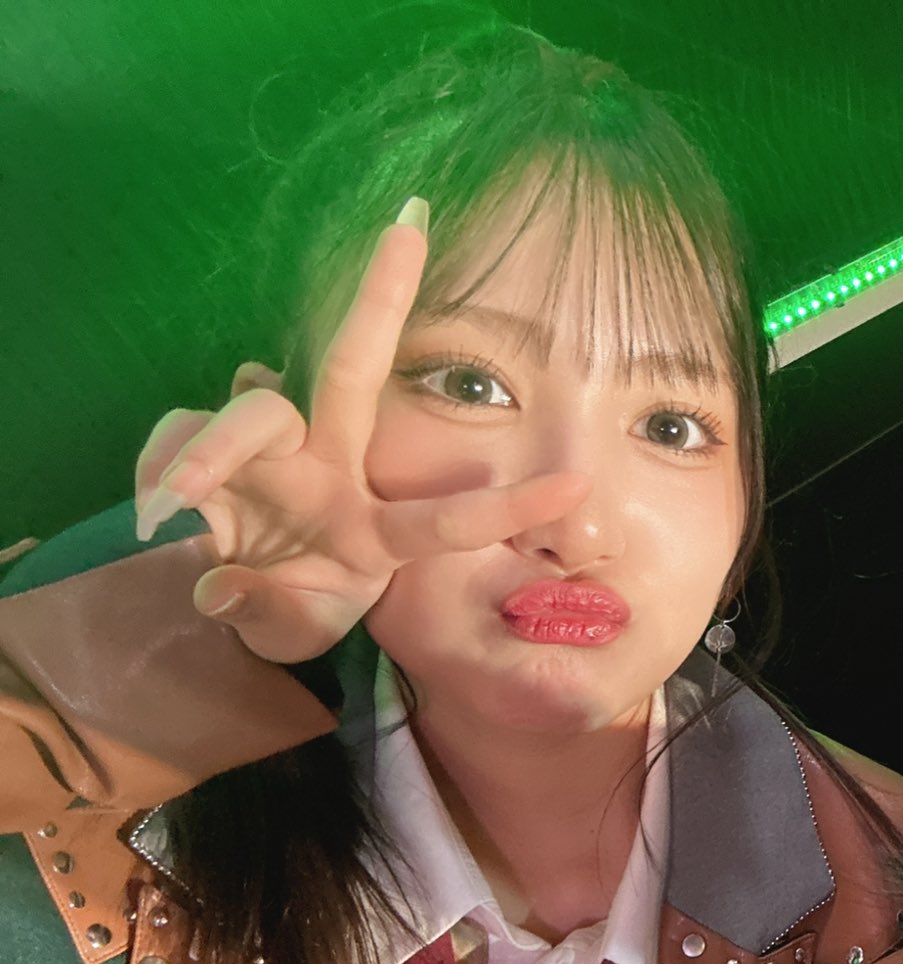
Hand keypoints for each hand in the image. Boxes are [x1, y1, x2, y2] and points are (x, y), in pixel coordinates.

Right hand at [131, 200, 587, 661]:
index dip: (511, 506)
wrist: (222, 599)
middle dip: (381, 297)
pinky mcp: (200, 445)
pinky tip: (158, 513)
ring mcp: (269, 450)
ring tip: (181, 500)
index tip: (580, 486)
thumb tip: (219, 587)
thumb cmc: (287, 605)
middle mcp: (330, 467)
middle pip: (354, 371)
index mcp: (377, 526)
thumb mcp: (291, 631)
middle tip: (410, 228)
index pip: (449, 519)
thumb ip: (266, 614)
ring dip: (217, 450)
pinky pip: (180, 436)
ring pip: (255, 409)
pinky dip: (164, 470)